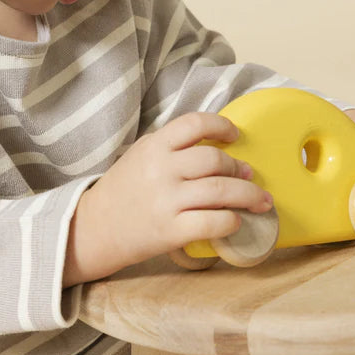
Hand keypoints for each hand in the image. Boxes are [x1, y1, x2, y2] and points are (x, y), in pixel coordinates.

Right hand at [63, 112, 272, 285]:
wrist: (94, 227)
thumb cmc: (123, 189)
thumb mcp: (141, 154)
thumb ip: (171, 145)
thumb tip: (215, 142)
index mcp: (154, 146)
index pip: (194, 123)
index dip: (221, 126)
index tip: (235, 135)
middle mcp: (161, 170)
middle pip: (215, 160)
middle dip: (239, 168)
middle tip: (248, 175)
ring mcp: (166, 200)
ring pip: (220, 191)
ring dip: (248, 195)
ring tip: (260, 201)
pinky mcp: (170, 231)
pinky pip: (212, 222)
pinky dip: (231, 221)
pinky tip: (236, 222)